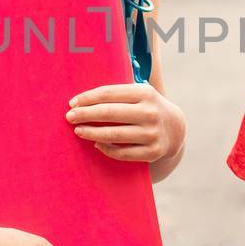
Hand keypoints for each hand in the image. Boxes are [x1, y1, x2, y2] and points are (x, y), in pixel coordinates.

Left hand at [66, 82, 184, 163]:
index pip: (110, 93)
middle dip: (86, 114)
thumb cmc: (146, 107)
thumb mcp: (140, 93)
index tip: (72, 103)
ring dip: (92, 132)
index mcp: (145, 93)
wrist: (175, 128)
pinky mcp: (153, 152)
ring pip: (115, 135)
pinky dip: (106, 149)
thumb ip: (117, 92)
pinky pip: (123, 153)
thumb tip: (82, 99)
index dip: (88, 98)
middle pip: (110, 113)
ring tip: (78, 131)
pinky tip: (96, 144)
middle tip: (69, 117)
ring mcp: (152, 133)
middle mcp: (150, 112)